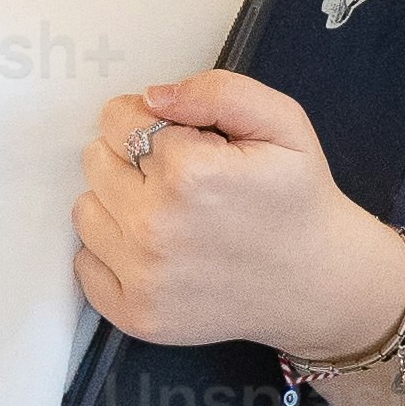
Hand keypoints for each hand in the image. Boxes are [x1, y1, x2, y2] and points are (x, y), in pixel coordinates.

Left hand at [81, 69, 404, 358]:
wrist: (320, 284)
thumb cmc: (299, 199)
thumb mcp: (283, 123)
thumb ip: (218, 91)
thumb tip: (151, 97)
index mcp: (190, 171)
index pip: (117, 119)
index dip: (149, 120)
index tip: (181, 138)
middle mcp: (156, 226)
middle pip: (96, 161)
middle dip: (131, 159)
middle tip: (180, 177)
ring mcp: (142, 277)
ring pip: (86, 210)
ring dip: (118, 204)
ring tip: (168, 213)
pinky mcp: (135, 314)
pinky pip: (85, 264)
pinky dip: (111, 253)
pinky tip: (156, 250)